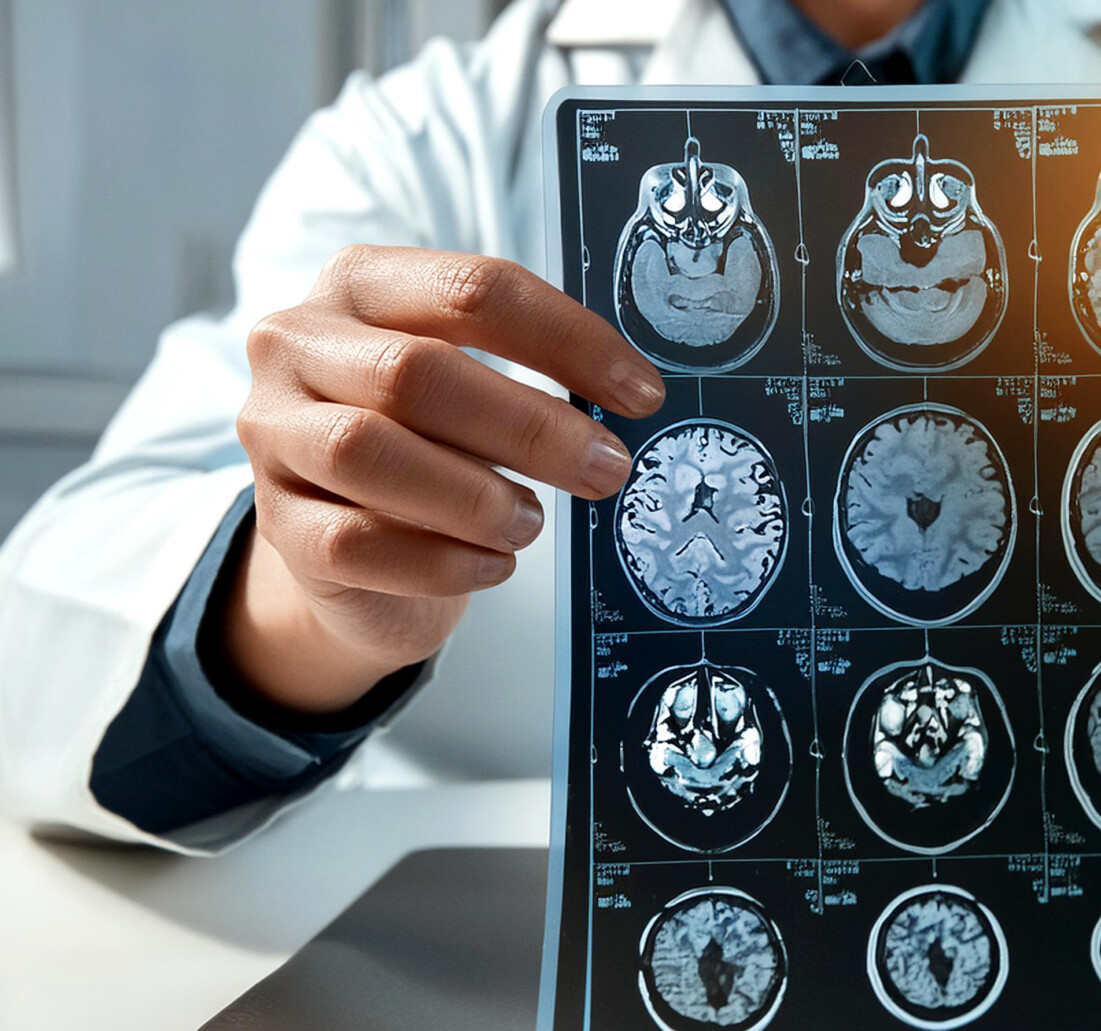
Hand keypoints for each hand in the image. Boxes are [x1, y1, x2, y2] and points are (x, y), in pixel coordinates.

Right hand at [230, 246, 663, 713]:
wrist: (347, 543)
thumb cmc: (431, 442)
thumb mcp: (471, 383)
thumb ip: (528, 370)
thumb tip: (632, 394)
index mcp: (361, 284)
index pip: (474, 290)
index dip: (569, 340)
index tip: (641, 393)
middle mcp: (298, 345)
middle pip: (418, 372)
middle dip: (531, 427)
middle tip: (607, 468)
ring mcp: (273, 434)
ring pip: (369, 452)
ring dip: (475, 496)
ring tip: (532, 523)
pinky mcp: (277, 525)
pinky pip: (356, 543)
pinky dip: (441, 561)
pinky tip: (491, 565)